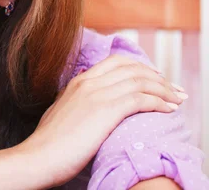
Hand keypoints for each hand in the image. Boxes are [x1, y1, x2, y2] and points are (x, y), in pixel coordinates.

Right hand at [19, 55, 186, 187]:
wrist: (40, 155)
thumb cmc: (48, 141)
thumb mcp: (60, 111)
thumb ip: (73, 100)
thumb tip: (81, 99)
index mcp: (78, 81)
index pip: (115, 62)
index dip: (140, 67)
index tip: (154, 77)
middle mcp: (89, 82)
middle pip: (132, 67)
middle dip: (157, 76)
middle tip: (173, 88)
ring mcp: (97, 94)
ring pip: (140, 81)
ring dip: (164, 89)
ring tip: (177, 99)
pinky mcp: (106, 110)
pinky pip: (141, 98)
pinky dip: (159, 102)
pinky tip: (168, 109)